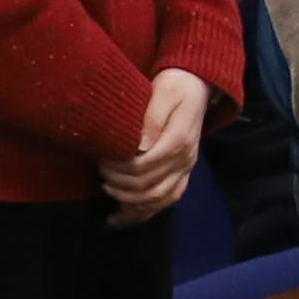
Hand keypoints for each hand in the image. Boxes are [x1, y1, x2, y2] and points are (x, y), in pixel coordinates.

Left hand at [101, 66, 213, 220]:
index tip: (101, 161)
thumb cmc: (176, 85)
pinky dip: (146, 210)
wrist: (197, 85)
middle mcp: (185, 159)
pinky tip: (125, 214)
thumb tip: (139, 145)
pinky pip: (168, 199)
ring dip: (131, 202)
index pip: (144, 166)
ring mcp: (186, 168)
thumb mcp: (163, 92)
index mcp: (178, 140)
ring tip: (108, 192)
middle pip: (149, 186)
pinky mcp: (184, 172)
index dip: (119, 169)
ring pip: (159, 199)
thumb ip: (152, 118)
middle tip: (100, 173)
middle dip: (120, 185)